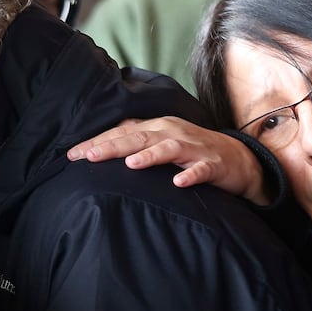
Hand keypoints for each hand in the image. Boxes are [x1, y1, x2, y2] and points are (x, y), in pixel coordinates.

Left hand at [67, 117, 268, 203]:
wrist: (239, 158)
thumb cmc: (192, 151)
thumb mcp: (161, 141)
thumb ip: (135, 141)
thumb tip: (98, 146)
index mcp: (157, 127)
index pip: (122, 132)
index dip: (97, 142)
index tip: (72, 155)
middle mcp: (172, 133)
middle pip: (140, 137)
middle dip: (114, 146)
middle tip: (91, 156)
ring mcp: (193, 148)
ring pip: (169, 149)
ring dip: (150, 155)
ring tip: (131, 164)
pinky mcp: (213, 165)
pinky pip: (201, 170)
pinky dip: (190, 175)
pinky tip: (178, 183)